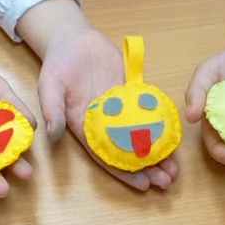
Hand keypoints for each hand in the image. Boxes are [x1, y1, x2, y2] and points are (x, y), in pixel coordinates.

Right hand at [37, 24, 178, 190]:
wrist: (73, 39)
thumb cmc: (57, 64)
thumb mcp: (49, 86)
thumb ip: (52, 110)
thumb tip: (52, 135)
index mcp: (86, 129)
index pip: (107, 157)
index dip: (125, 173)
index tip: (144, 185)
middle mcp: (105, 125)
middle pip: (129, 153)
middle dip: (148, 169)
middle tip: (167, 181)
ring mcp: (120, 111)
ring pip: (142, 137)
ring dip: (159, 153)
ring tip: (176, 168)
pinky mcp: (131, 95)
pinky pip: (149, 114)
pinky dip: (162, 127)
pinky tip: (175, 137)